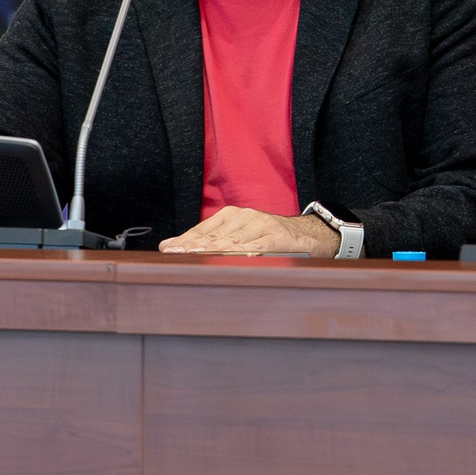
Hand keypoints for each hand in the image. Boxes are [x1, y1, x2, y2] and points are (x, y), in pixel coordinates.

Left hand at [158, 205, 339, 256]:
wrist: (307, 234)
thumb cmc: (269, 239)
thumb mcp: (243, 236)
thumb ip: (218, 243)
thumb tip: (182, 250)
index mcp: (233, 215)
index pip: (204, 229)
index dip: (185, 239)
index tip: (168, 248)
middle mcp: (244, 217)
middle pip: (213, 234)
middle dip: (192, 245)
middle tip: (173, 253)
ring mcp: (260, 226)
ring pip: (231, 241)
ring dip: (210, 250)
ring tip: (193, 256)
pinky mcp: (274, 238)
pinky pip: (254, 248)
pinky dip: (239, 254)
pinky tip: (226, 259)